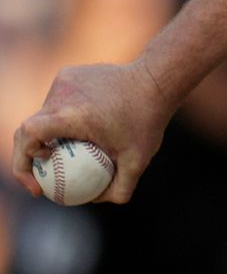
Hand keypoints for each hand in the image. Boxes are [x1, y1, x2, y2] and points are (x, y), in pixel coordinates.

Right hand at [11, 61, 177, 202]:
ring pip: (44, 114)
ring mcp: (64, 80)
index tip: (39, 181)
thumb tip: (96, 200)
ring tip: (69, 150)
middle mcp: (62, 94)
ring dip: (49, 134)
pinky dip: (62, 116)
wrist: (157, 79)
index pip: (28, 136)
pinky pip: (58, 101)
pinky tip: (84, 128)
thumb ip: (120, 188)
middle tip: (46, 173)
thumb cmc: (148, 120)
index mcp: (70, 115)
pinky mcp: (69, 73)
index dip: (23, 160)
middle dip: (30, 155)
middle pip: (30, 128)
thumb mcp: (138, 161)